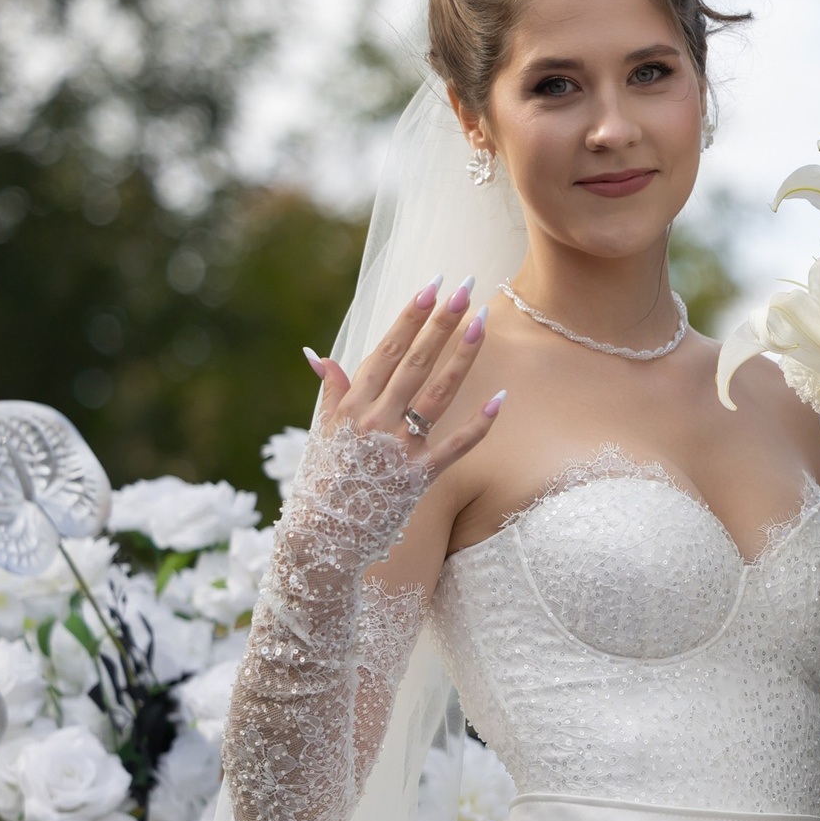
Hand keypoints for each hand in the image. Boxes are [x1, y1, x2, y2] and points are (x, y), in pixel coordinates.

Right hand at [303, 274, 503, 473]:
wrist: (325, 533)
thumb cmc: (325, 477)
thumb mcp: (322, 430)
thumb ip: (330, 390)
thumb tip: (319, 355)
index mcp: (352, 403)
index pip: (387, 349)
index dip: (411, 317)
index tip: (432, 287)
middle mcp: (376, 419)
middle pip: (416, 361)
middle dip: (442, 323)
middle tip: (466, 288)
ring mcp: (399, 447)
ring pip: (438, 393)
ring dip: (462, 357)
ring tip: (483, 324)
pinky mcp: (420, 476)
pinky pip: (456, 446)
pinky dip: (479, 424)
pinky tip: (501, 397)